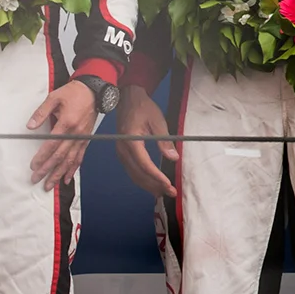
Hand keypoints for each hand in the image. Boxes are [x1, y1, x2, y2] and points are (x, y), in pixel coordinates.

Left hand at [26, 79, 100, 189]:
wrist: (94, 91)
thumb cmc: (74, 93)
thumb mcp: (54, 98)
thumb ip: (41, 112)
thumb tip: (30, 126)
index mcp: (67, 123)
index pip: (52, 145)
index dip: (42, 157)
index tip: (33, 166)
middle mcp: (75, 133)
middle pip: (60, 156)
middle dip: (47, 170)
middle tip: (36, 179)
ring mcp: (82, 137)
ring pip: (70, 160)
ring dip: (59, 173)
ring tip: (50, 184)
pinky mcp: (86, 139)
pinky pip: (79, 157)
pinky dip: (73, 168)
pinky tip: (66, 178)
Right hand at [113, 84, 178, 198]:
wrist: (128, 100)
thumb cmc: (144, 108)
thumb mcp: (158, 121)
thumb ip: (164, 140)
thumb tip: (173, 158)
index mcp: (131, 142)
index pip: (145, 165)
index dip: (157, 177)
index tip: (168, 184)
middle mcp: (123, 150)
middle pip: (138, 174)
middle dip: (154, 185)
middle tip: (170, 193)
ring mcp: (121, 153)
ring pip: (134, 175)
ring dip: (148, 185)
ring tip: (163, 193)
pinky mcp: (123, 153)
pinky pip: (132, 170)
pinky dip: (142, 179)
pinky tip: (152, 185)